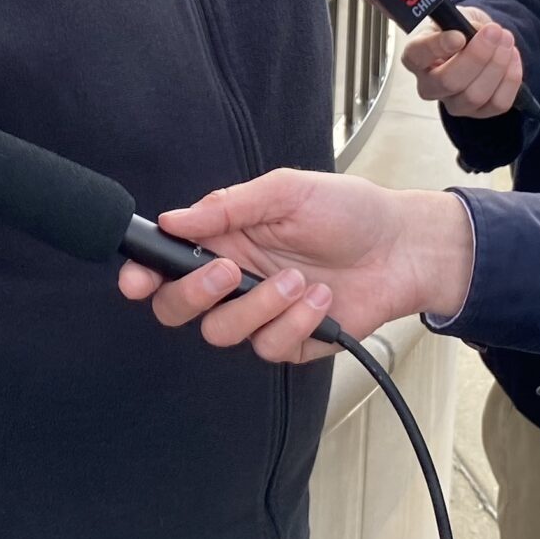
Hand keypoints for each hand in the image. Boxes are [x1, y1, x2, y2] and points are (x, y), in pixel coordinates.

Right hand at [116, 171, 475, 362]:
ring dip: (260, 306)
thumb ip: (228, 206)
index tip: (136, 279)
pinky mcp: (290, 342)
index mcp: (223, 239)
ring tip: (300, 279)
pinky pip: (270, 347)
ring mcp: (260, 314)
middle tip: (228, 272)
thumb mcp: (287, 191)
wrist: (402, 246)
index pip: (165, 263)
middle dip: (194, 295)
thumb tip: (172, 219)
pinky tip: (322, 298)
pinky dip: (296, 322)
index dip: (141, 274)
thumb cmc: (347, 210)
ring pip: (222, 333)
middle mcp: (233, 280)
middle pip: (177, 309)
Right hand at [402, 6, 525, 117]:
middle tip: (494, 32)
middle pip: (448, 82)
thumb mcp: (458, 16)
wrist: (479, 42)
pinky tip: (512, 57)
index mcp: (416, 57)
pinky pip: (497, 103)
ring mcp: (453, 103)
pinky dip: (510, 79)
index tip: (459, 35)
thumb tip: (477, 32)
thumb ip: (463, 22)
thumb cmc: (461, 29)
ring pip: (475, 96)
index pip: (417, 56)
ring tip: (506, 40)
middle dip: (477, 56)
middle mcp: (429, 85)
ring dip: (497, 65)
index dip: (437, 46)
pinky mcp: (478, 113)